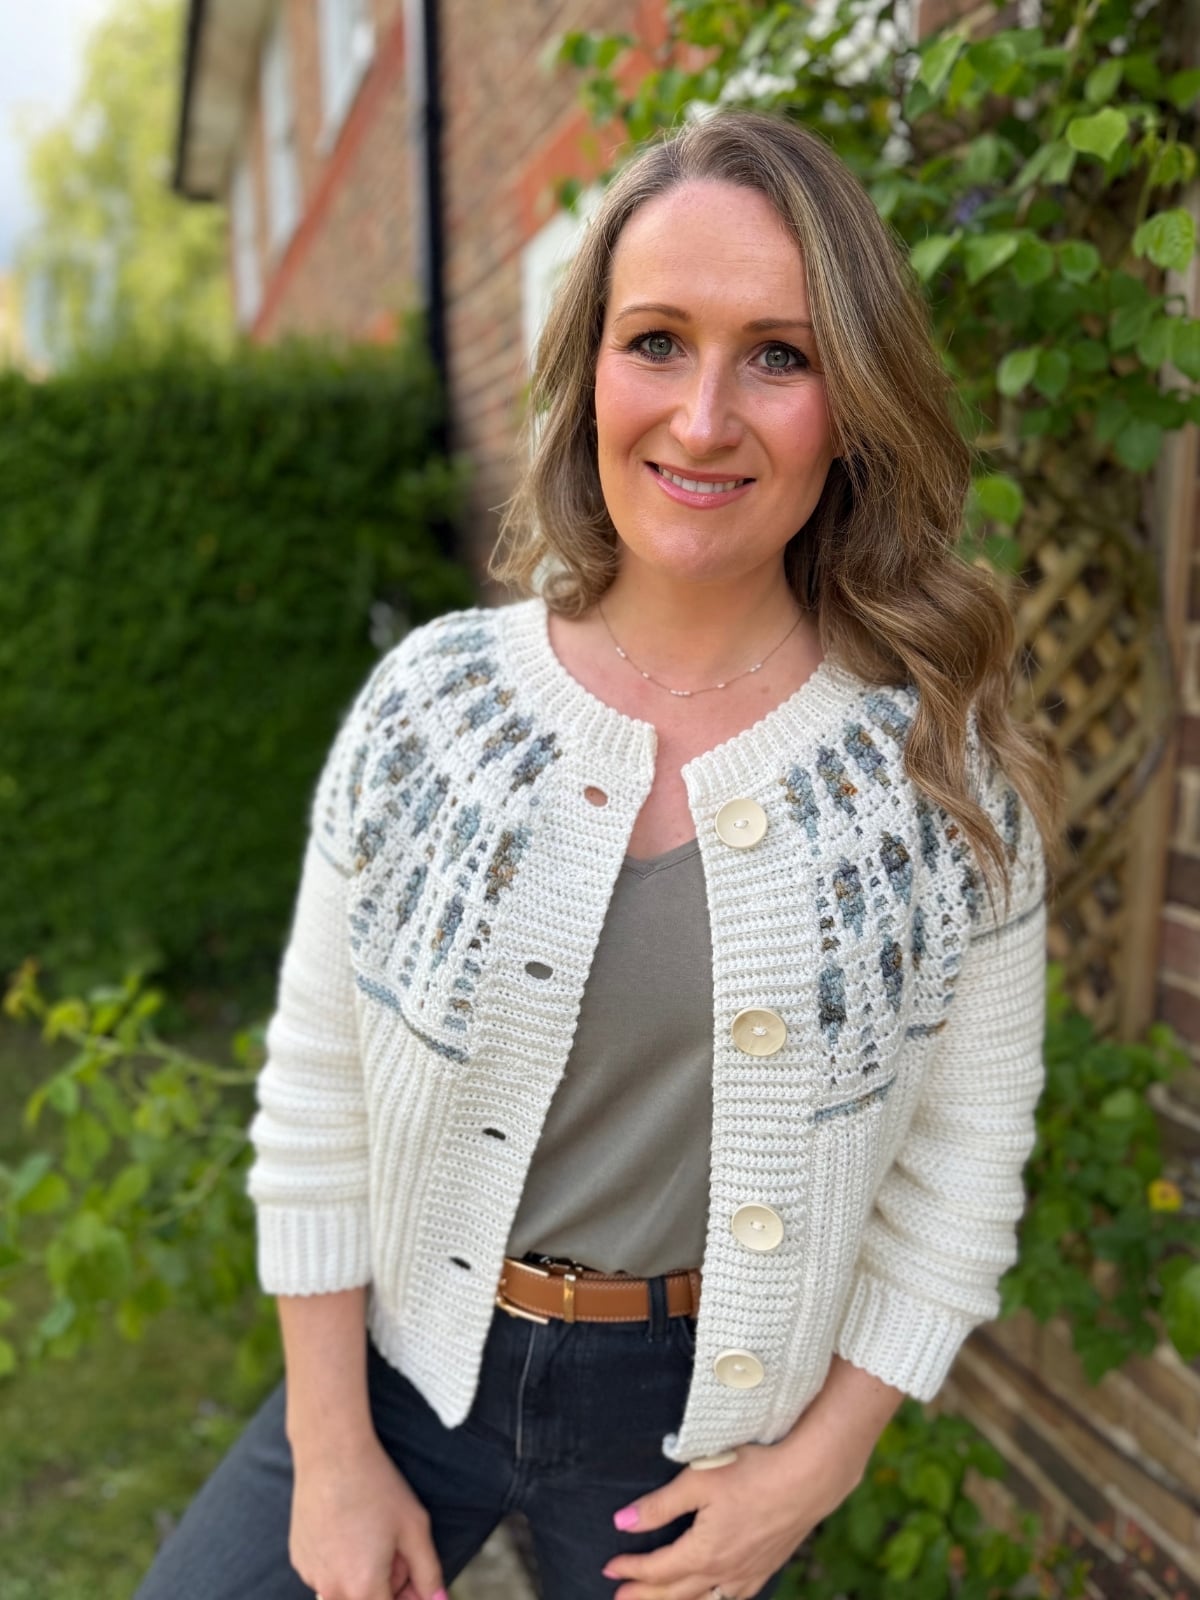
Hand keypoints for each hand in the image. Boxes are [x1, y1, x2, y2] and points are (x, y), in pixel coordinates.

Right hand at [288, 1432, 445, 1599]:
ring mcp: (311, 1576)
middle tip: (393, 1543)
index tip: (410, 1568)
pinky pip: (326, 1574)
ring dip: (363, 1574)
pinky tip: (348, 1527)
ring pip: (346, 1590)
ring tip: (370, 1532)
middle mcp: (332, 1590)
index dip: (407, 1593)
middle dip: (387, 1583)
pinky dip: (341, 1561)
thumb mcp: (414, 1528)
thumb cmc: (375, 1487)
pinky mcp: (299, 1560)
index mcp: (363, 1588)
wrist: (331, 1454)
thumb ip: (428, 1573)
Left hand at [601, 1438, 856, 1599]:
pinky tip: (713, 1597)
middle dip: (645, 1595)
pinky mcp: (767, 1567)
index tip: (609, 1567)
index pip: (658, 1568)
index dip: (631, 1569)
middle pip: (676, 1592)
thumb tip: (622, 1523)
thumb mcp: (698, 1481)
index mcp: (703, 1552)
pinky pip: (734, 1597)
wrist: (808, 1479)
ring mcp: (747, 1573)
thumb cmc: (752, 1472)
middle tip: (620, 1597)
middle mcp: (723, 1571)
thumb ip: (659, 1506)